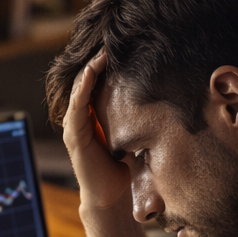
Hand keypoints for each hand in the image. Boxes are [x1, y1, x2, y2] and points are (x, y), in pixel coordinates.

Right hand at [62, 51, 131, 212]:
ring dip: (88, 71)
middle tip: (108, 40)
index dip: (103, 65)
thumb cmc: (122, 168)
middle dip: (94, 61)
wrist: (110, 196)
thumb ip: (135, 119)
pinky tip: (90, 74)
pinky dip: (82, 90)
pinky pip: (77, 108)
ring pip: (78, 91)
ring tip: (99, 52)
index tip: (117, 46)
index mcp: (92, 117)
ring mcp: (74, 128)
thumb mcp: (130, 136)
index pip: (95, 84)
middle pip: (84, 83)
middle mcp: (79, 120)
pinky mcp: (74, 137)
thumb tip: (163, 99)